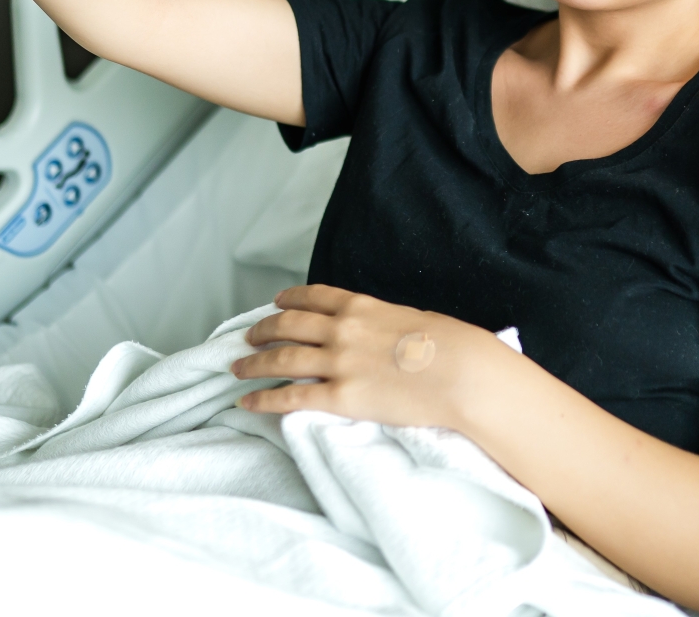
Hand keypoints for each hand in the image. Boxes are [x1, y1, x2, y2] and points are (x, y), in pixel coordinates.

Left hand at [231, 285, 518, 429]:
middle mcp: (341, 330)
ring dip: (253, 363)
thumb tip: (380, 332)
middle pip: (288, 326)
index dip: (288, 300)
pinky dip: (263, 399)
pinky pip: (290, 398)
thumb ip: (385, 322)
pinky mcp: (339, 398)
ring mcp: (338, 363)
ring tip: (237, 368)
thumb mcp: (413, 319)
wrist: (461, 375)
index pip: (312, 297)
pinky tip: (246, 401)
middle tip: (248, 337)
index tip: (276, 304)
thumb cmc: (451, 346)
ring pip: (280, 359)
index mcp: (361, 306)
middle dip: (263, 330)